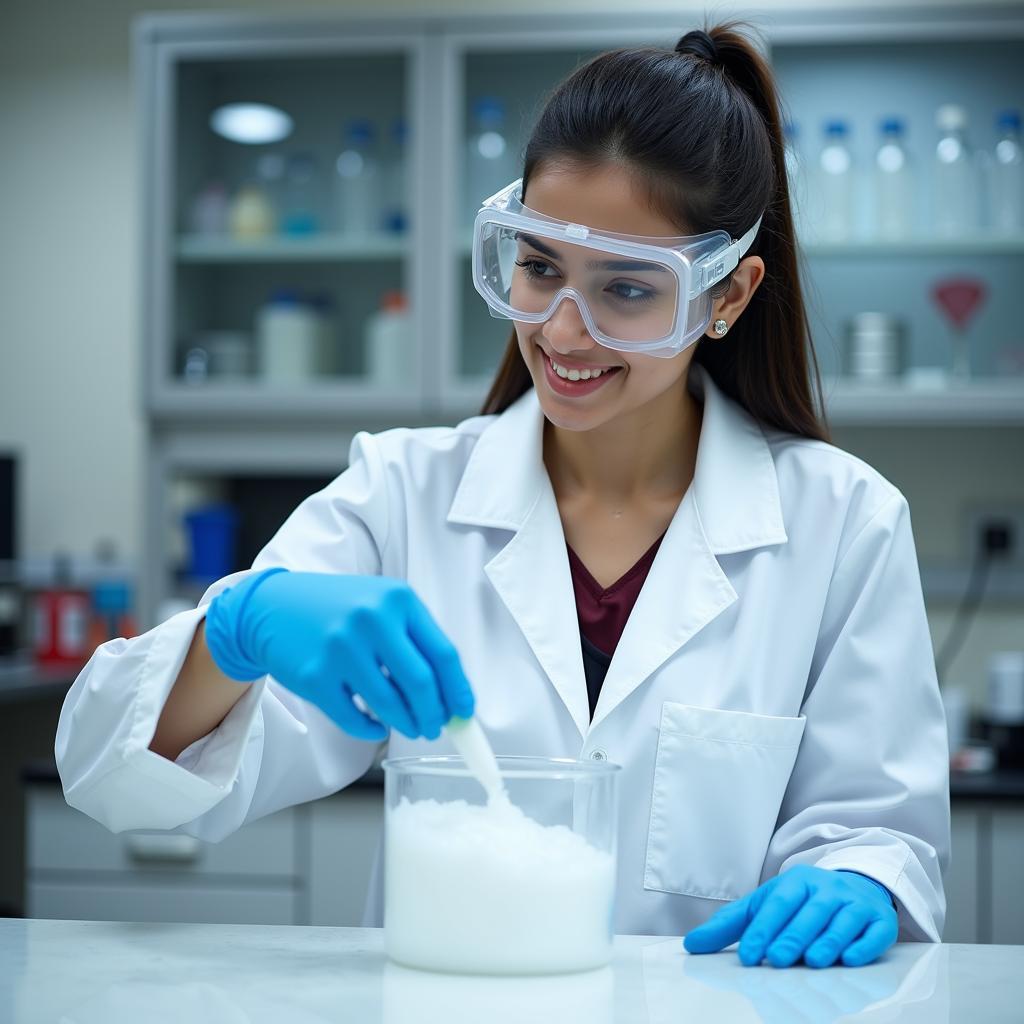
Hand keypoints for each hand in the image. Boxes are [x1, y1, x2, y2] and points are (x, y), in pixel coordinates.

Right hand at [205, 568, 474, 740]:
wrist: (274, 606)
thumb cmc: (339, 609)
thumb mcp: (382, 604)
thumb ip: (416, 639)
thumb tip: (451, 695)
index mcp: (398, 600)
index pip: (444, 654)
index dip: (458, 690)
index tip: (464, 713)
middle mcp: (371, 619)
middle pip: (421, 683)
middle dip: (435, 714)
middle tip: (436, 727)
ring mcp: (340, 648)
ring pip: (389, 704)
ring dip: (407, 724)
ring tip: (412, 727)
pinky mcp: (315, 676)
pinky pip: (354, 718)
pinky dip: (372, 730)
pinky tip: (377, 727)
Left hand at [683, 865, 897, 968]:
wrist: (856, 886)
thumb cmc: (802, 903)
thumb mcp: (765, 906)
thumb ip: (730, 926)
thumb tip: (691, 945)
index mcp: (795, 883)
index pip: (777, 905)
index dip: (763, 929)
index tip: (750, 955)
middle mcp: (826, 889)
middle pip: (808, 913)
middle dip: (792, 936)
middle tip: (778, 959)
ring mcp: (854, 903)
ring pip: (840, 922)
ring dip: (827, 941)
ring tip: (813, 961)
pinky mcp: (880, 920)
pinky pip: (874, 932)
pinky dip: (863, 946)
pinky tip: (851, 959)